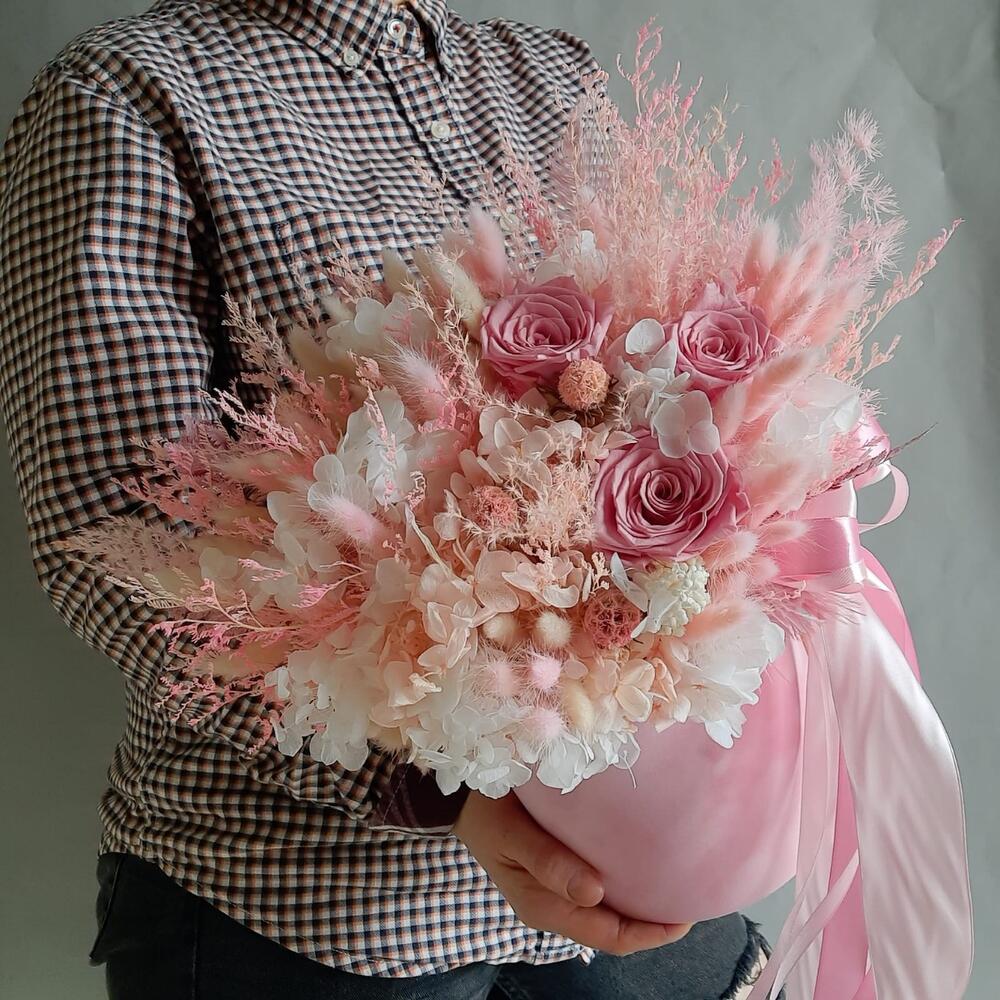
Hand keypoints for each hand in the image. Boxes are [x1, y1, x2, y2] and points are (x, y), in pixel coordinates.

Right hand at [453, 789, 692, 955]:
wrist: (460, 798)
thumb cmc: (485, 812)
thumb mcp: (510, 833)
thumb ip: (548, 862)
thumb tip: (595, 892)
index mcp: (543, 906)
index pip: (609, 936)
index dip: (650, 932)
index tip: (686, 914)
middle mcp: (555, 905)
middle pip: (615, 928)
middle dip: (655, 919)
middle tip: (693, 891)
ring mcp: (557, 889)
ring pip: (610, 909)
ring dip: (642, 899)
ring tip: (677, 876)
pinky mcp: (559, 869)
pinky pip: (600, 884)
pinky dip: (625, 878)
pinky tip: (643, 857)